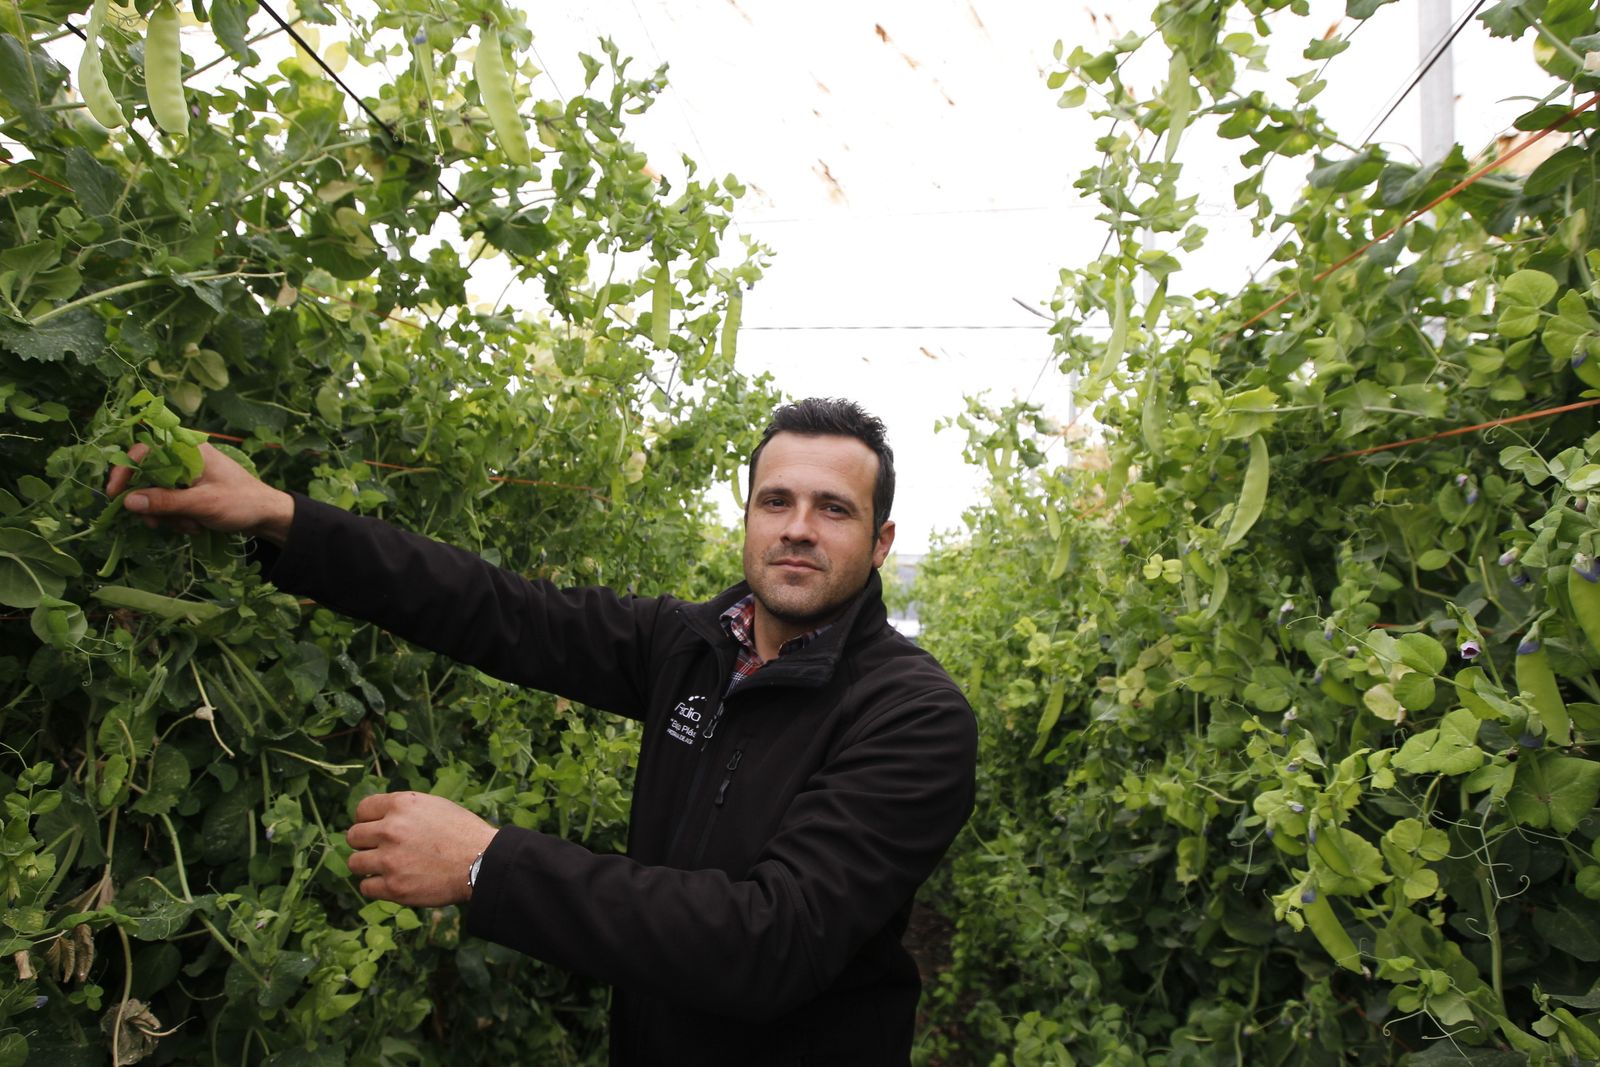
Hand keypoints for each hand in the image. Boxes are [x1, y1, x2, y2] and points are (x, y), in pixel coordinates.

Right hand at [106, 442, 294, 543]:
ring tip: (192, 525)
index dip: (126, 470)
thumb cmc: (241, 502)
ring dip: (168, 516)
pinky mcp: (189, 492)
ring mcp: (187, 476)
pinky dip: (177, 519)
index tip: (115, 495)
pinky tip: (197, 527)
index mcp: (189, 449)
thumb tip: (128, 502)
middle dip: (152, 504)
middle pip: (146, 477)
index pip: (144, 450)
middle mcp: (185, 458)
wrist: (268, 516)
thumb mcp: (202, 504)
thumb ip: (165, 502)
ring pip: (156, 495)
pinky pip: (169, 505)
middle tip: (160, 523)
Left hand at [345, 792, 497, 906]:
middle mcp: (391, 829)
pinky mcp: (393, 887)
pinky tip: (391, 883)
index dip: (367, 820)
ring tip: (386, 868)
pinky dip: (376, 887)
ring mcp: (390, 859)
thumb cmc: (463, 833)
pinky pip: (366, 887)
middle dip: (365, 844)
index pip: (362, 810)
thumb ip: (405, 811)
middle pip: (353, 836)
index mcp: (401, 805)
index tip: (374, 829)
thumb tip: (381, 819)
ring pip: (355, 863)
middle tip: (381, 850)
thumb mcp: (435, 807)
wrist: (482, 862)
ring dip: (367, 866)